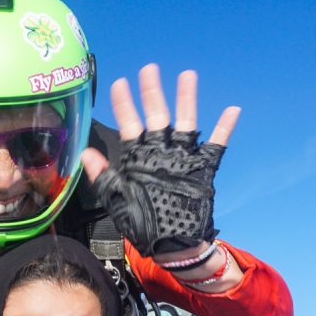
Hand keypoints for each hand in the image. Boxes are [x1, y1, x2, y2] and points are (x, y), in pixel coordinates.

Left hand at [81, 64, 240, 254]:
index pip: (129, 125)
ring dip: (186, 100)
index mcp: (138, 159)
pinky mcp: (203, 169)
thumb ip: (103, 176)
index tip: (119, 83)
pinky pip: (216, 146)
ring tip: (187, 76)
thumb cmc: (141, 225)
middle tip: (149, 69)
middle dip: (152, 93)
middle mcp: (160, 153)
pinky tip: (231, 111)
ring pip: (185, 123)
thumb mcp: (117, 200)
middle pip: (156, 116)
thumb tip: (84, 153)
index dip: (123, 104)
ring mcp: (183, 159)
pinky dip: (224, 129)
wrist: (170, 247)